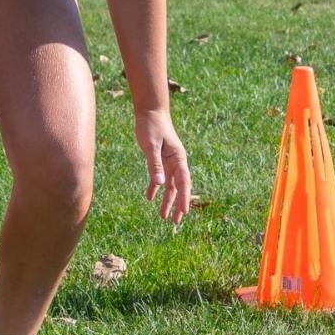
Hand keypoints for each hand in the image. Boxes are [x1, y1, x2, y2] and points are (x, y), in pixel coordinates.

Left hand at [134, 108, 190, 224]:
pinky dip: (155, 188)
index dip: (184, 198)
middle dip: (178, 205)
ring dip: (167, 200)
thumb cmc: (151, 126)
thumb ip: (155, 165)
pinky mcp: (160, 159)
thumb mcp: (151, 146)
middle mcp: (176, 161)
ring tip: (163, 216)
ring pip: (170, 185)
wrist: (150, 111)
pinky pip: (160, 177)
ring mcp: (169, 161)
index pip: (184, 182)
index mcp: (178, 158)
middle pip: (179, 187)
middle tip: (175, 222)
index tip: (184, 212)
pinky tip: (150, 197)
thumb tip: (161, 185)